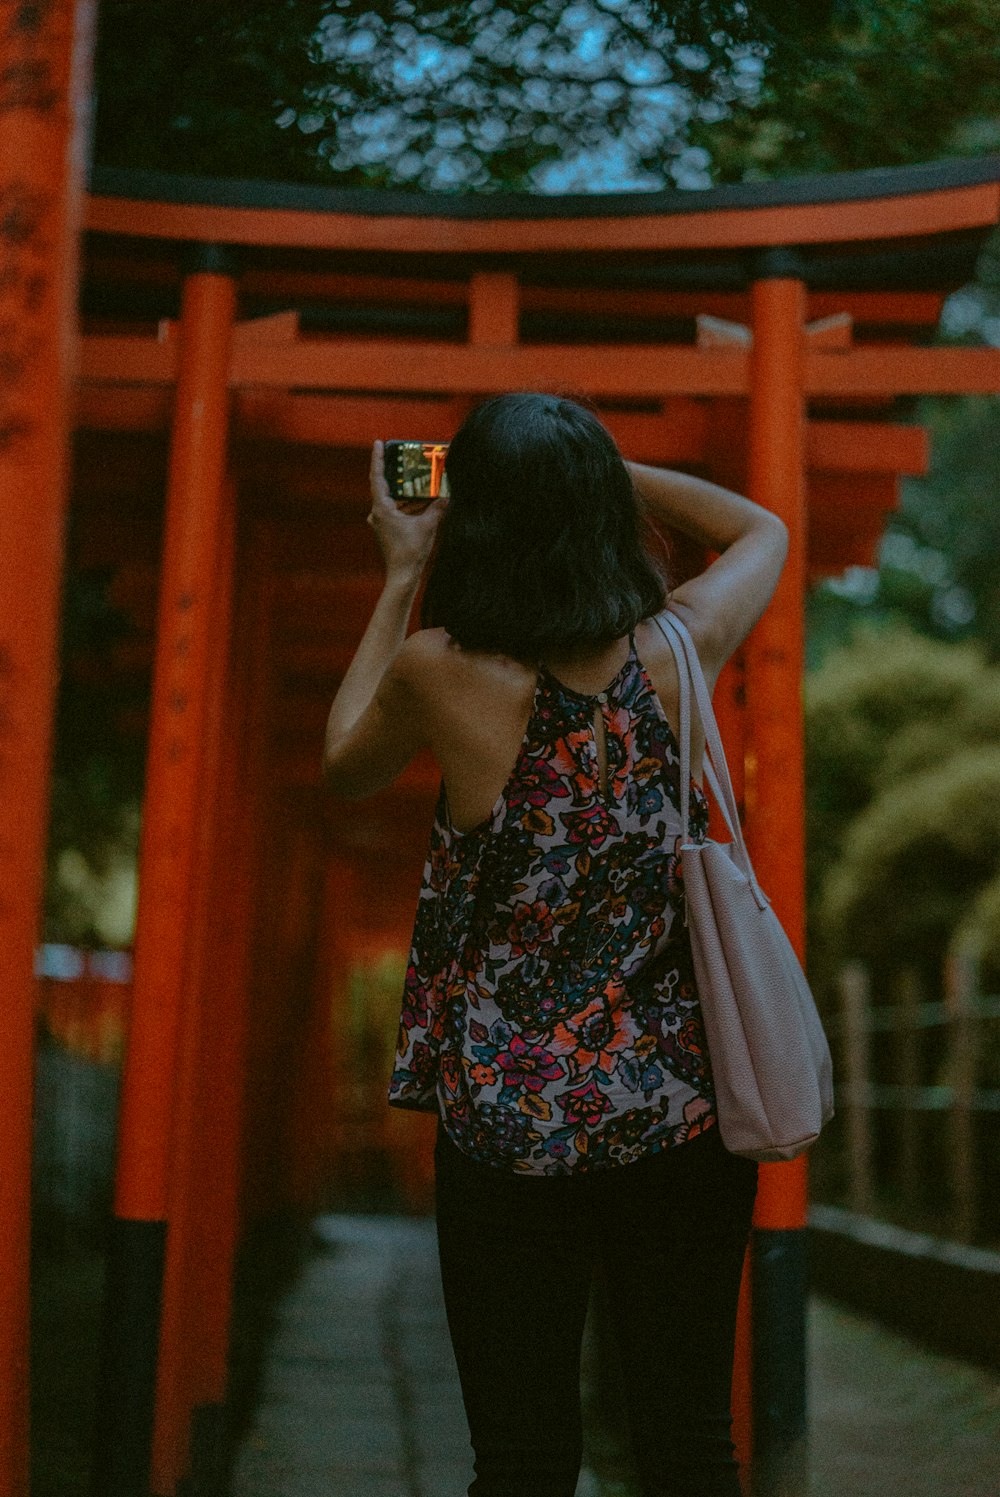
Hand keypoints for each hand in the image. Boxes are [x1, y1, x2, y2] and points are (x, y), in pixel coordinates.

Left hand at [367, 441, 448, 579]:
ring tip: (422, 481)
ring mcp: (382, 522)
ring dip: (407, 492)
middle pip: (386, 486)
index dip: (378, 458)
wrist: (403, 576)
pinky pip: (398, 511)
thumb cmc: (411, 552)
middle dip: (399, 474)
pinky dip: (409, 505)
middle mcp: (378, 513)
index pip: (378, 477)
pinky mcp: (388, 530)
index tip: (378, 443)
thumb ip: (437, 508)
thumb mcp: (428, 525)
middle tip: (408, 460)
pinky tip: (424, 501)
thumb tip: (447, 496)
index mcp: (382, 508)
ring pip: (394, 500)